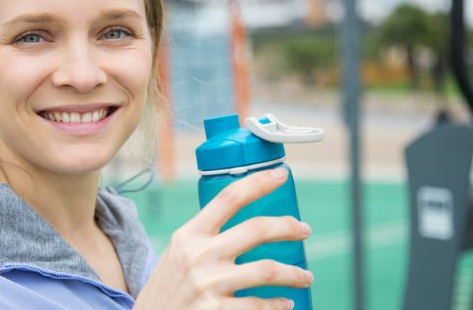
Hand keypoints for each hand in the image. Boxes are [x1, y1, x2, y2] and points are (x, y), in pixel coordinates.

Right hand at [133, 167, 312, 309]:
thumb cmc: (168, 288)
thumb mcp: (178, 253)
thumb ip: (205, 238)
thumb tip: (247, 226)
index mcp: (190, 234)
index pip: (229, 197)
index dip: (259, 182)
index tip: (281, 175)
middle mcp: (200, 255)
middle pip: (257, 229)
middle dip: (288, 227)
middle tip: (303, 230)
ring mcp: (209, 284)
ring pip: (267, 270)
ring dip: (294, 273)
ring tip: (305, 277)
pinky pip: (258, 305)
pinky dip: (278, 305)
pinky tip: (285, 303)